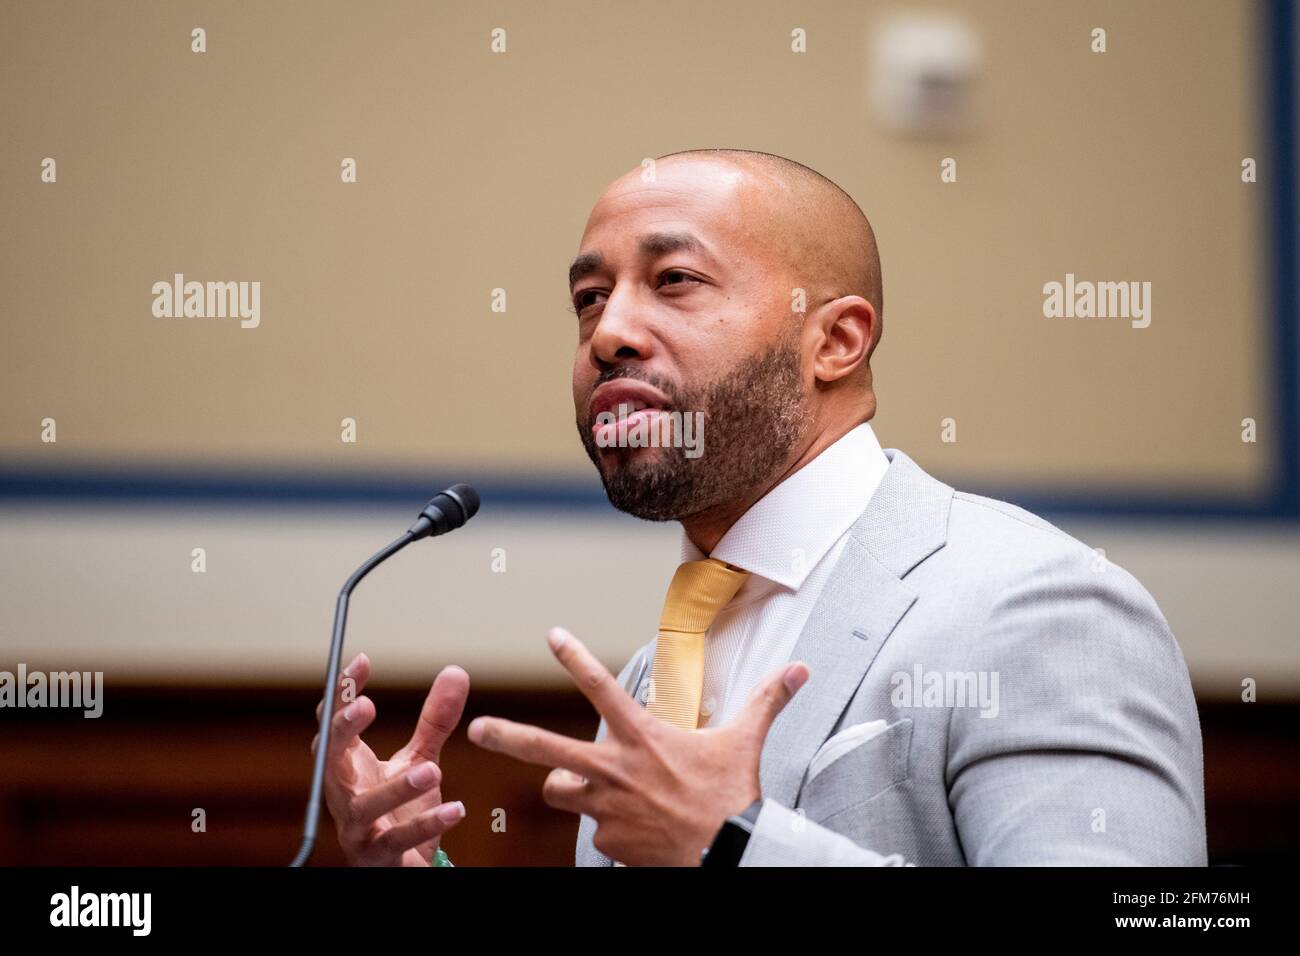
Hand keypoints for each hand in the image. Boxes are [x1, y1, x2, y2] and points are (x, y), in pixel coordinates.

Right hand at [314, 652, 469, 865]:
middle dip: (341, 731)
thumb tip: (456, 671)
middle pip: (328, 758)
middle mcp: (344, 793)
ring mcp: (357, 827)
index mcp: (347, 765)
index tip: (363, 661)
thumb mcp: (419, 758)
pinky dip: (426, 825)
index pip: (334, 722)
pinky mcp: (378, 856)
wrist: (400, 865)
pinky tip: (455, 810)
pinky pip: (398, 841)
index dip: (342, 692)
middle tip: (365, 706)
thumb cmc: (399, 810)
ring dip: (396, 787)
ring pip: (364, 806)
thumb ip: (434, 721)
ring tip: (431, 768)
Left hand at [467, 627, 808, 865]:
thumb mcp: (746, 740)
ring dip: (568, 789)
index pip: (601, 687)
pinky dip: (609, 830)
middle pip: (545, 748)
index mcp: (642, 736)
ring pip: (561, 793)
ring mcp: (605, 808)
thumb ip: (768, 700)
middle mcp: (614, 768)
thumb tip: (800, 670)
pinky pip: (595, 833)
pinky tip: (636, 833)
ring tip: (588, 790)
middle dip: (507, 736)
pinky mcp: (607, 843)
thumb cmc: (732, 794)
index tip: (551, 634)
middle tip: (476, 729)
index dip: (574, 657)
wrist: (728, 853)